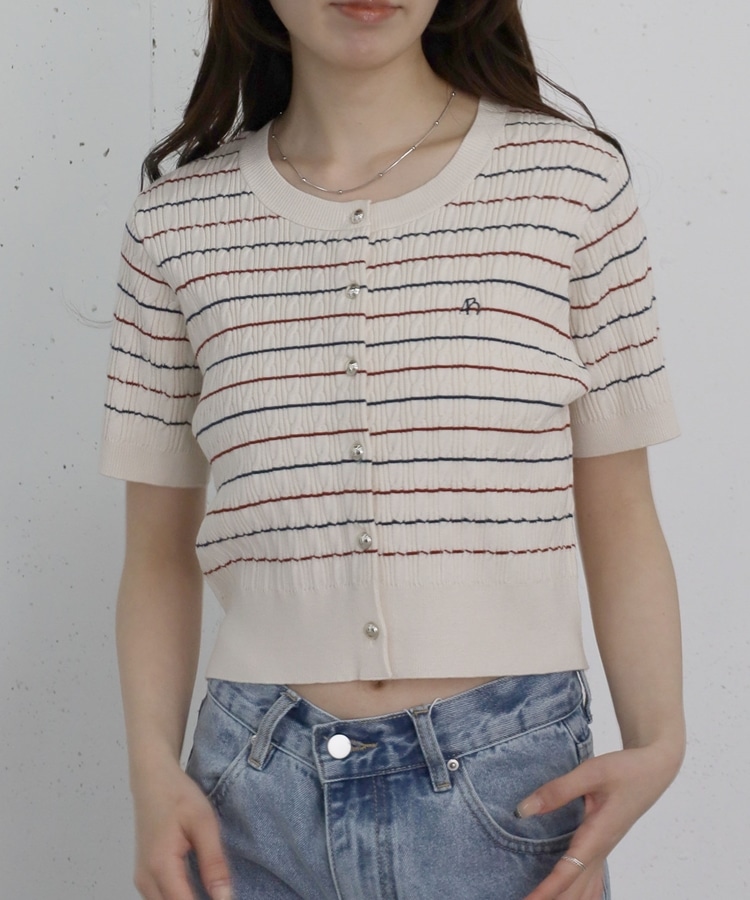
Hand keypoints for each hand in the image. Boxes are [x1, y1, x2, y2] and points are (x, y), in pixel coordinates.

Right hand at [131, 761, 232, 899]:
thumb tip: (225, 898)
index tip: (226, 899)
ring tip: (212, 890)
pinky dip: (179, 897)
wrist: (152, 779)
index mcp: (161, 866)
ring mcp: (142, 879)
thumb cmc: (178, 795)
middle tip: (223, 893)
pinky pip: (161, 898)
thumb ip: (214, 862)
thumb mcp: (204, 822)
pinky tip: (198, 890)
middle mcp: (146, 879)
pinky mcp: (144, 875)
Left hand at [518, 743, 682, 899]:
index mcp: (597, 836)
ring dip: (564, 899)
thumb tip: (523, 810)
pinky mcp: (604, 847)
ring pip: (585, 890)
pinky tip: (569, 898)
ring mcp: (604, 851)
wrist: (654, 770)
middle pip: (575, 890)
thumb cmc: (625, 769)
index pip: (568, 872)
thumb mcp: (591, 773)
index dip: (547, 891)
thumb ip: (557, 791)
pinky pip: (592, 882)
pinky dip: (580, 895)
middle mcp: (601, 850)